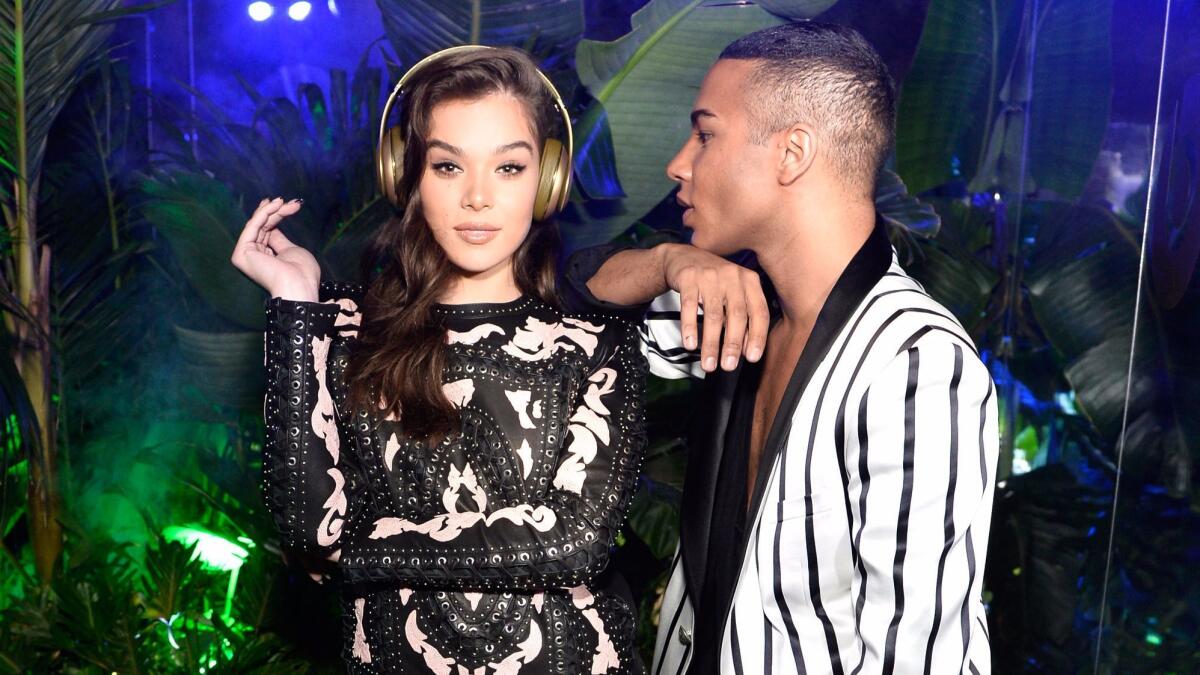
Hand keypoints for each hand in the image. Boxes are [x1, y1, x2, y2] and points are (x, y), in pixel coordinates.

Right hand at [230, 197, 319, 300]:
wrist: (298, 285)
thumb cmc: (301, 273)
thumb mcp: (290, 250)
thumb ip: (278, 238)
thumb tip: (272, 225)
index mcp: (264, 258)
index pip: (266, 232)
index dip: (274, 216)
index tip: (287, 204)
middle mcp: (253, 257)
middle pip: (262, 227)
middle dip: (275, 212)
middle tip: (290, 201)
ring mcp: (246, 256)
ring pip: (257, 225)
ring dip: (271, 210)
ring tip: (285, 201)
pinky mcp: (241, 253)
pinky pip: (252, 227)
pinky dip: (263, 214)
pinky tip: (275, 205)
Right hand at [660, 244, 768, 371]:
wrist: (683, 257)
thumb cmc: (713, 281)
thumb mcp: (733, 294)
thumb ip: (742, 318)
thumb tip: (747, 350)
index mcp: (750, 281)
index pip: (759, 312)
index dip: (757, 336)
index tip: (752, 358)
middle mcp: (732, 276)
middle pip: (736, 315)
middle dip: (732, 344)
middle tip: (728, 366)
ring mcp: (710, 275)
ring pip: (713, 315)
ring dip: (710, 343)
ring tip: (708, 364)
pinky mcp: (688, 277)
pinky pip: (689, 306)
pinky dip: (689, 327)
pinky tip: (690, 344)